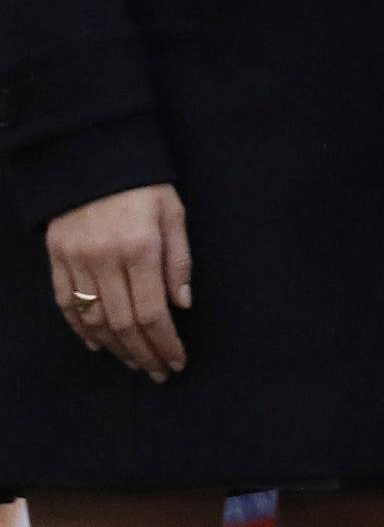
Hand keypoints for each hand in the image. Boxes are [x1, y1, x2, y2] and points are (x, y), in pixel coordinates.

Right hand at [46, 184, 190, 380]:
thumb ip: (179, 260)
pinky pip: (67, 304)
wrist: (92, 154)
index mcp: (140, 248)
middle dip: (144, 353)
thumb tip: (183, 305)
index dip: (165, 342)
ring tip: (135, 362)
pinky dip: (82, 330)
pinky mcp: (56, 258)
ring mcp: (76, 261)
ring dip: (116, 348)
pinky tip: (98, 345)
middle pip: (123, 324)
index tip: (177, 361)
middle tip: (158, 372)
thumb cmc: (142, 184)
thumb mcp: (173, 212)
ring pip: (94, 320)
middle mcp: (105, 260)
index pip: (152, 311)